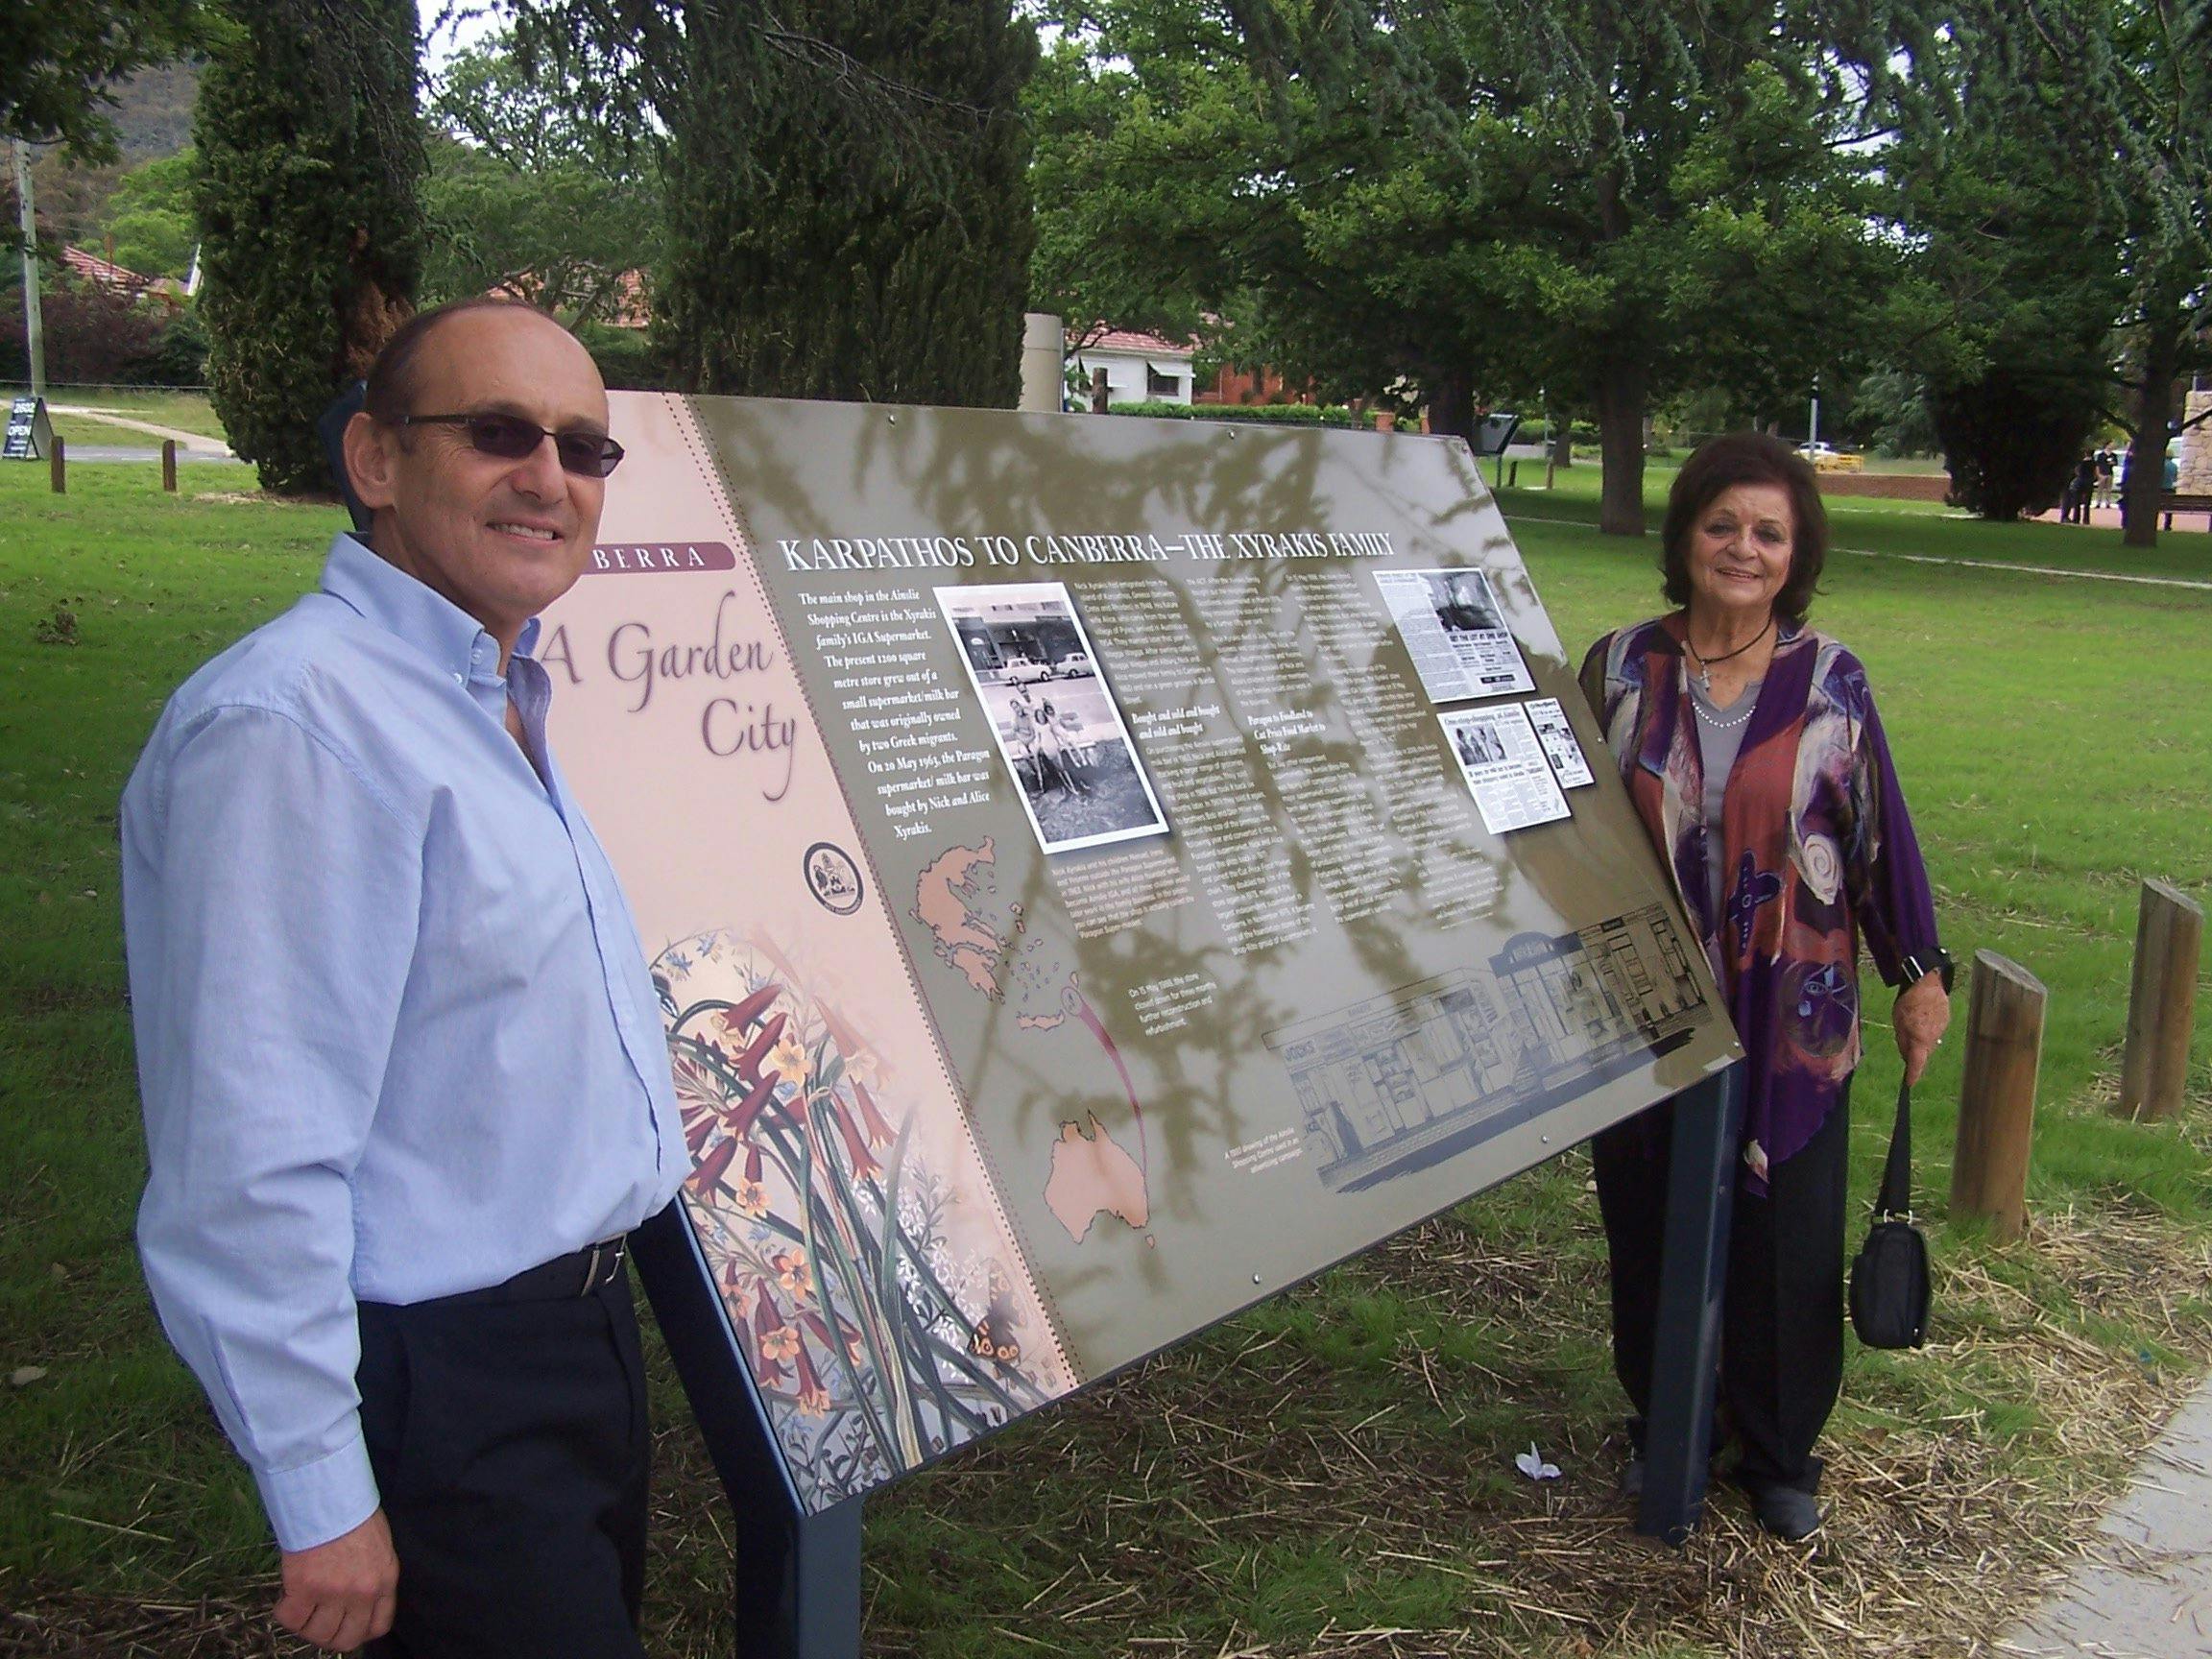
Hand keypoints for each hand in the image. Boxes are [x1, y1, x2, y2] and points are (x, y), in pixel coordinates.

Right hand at [274, 1509, 397, 1650]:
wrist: (330, 1495)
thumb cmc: (355, 1513)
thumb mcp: (379, 1547)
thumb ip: (373, 1576)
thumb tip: (359, 1599)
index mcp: (384, 1581)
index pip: (378, 1626)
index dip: (359, 1630)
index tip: (346, 1624)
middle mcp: (362, 1593)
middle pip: (346, 1639)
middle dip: (331, 1635)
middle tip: (318, 1620)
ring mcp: (333, 1593)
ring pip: (317, 1634)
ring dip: (307, 1625)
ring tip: (302, 1606)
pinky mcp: (304, 1588)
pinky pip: (291, 1619)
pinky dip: (285, 1613)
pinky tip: (287, 1597)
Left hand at [1894, 973, 1950, 1086]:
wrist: (1927, 982)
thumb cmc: (1908, 1002)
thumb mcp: (1898, 1023)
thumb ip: (1903, 1042)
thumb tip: (1907, 1056)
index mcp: (1921, 1040)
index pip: (1917, 1063)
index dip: (1913, 1075)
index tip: (1909, 1083)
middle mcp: (1934, 1038)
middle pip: (1924, 1052)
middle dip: (1916, 1053)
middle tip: (1906, 1047)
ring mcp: (1943, 1029)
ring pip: (1930, 1041)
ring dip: (1922, 1039)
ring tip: (1913, 1025)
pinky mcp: (1947, 1020)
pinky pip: (1935, 1030)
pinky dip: (1928, 1029)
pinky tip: (1922, 1018)